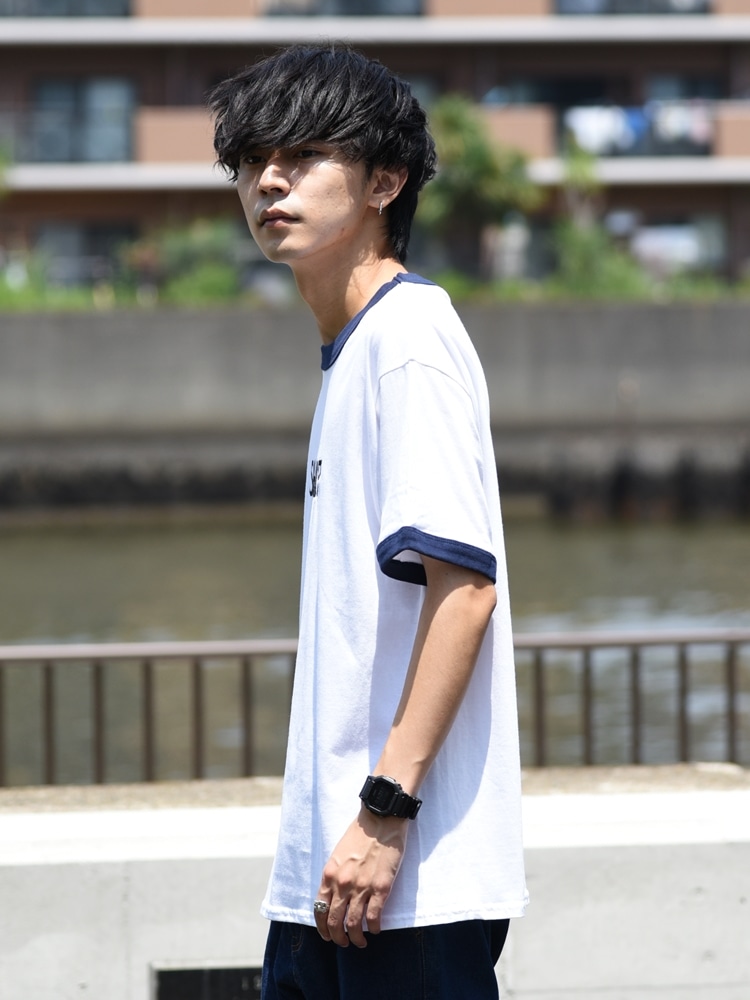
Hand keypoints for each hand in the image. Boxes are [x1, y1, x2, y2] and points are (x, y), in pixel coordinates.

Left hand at [314, 806, 407, 947]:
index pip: (319, 910)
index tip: (327, 934)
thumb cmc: (360, 833)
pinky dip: (373, 928)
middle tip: (343, 942)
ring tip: (360, 941)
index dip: (322, 927)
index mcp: (329, 875)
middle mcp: (342, 884)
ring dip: (355, 938)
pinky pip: (373, 917)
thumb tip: (334, 895)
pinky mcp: (381, 888)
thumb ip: (335, 875)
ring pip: (353, 924)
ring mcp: (361, 887)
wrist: (381, 819)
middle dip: (337, 937)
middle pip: (334, 921)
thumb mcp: (338, 854)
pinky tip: (376, 930)